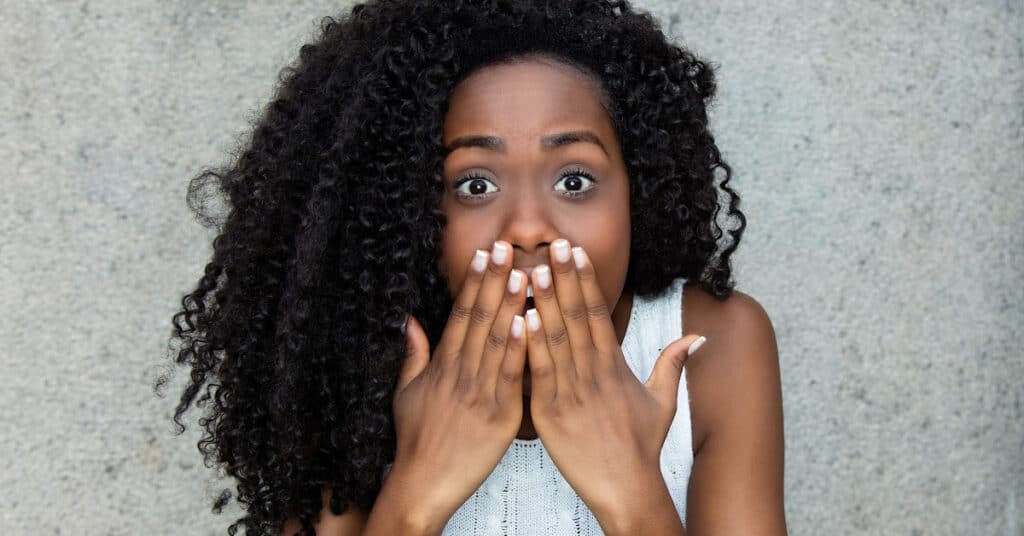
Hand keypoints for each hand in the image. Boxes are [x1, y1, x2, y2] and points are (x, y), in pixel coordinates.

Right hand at [390, 240, 527, 524]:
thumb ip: (413, 355)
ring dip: (511, 304)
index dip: (473, 282)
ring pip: (496, 341)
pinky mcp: (498, 416)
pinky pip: (510, 376)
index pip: (460, 314)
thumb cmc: (415, 440)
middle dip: (494, 280)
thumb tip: (409, 321)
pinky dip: (517, 348)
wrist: (423, 483)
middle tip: (507, 247)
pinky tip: (528, 323)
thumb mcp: (406, 393)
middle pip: (479, 318)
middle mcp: (460, 374)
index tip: (484, 254)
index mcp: (442, 366)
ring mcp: (479, 393)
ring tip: (524, 272)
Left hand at [523, 239, 705, 520]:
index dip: (585, 279)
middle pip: (577, 316)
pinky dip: (531, 345)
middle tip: (551, 244)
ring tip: (533, 269)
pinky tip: (521, 318)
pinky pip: (540, 372)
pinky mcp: (551, 412)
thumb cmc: (642, 447)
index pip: (598, 312)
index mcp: (615, 365)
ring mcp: (571, 391)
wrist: (626, 487)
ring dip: (544, 302)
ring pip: (556, 338)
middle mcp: (593, 372)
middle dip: (564, 277)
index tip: (575, 251)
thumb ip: (672, 363)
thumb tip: (697, 336)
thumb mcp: (663, 401)